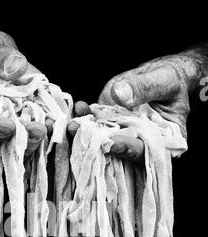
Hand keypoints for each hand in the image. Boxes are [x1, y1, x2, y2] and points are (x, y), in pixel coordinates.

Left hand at [70, 46, 207, 162]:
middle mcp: (140, 144)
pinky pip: (95, 126)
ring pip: (103, 141)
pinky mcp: (109, 125)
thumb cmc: (171, 81)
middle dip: (100, 146)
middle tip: (84, 136)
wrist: (160, 77)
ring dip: (85, 135)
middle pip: (120, 152)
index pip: (144, 151)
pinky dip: (84, 119)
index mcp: (163, 143)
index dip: (129, 149)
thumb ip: (144, 88)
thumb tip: (121, 94)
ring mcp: (122, 135)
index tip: (113, 143)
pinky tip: (78, 109)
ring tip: (73, 125)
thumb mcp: (164, 81)